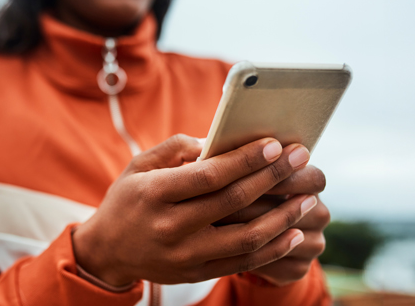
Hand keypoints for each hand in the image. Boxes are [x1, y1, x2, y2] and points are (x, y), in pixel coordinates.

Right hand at [72, 135, 316, 285]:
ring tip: (308, 197)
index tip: (275, 145)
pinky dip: (272, 248)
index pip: (209, 175)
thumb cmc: (127, 200)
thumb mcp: (139, 166)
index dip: (245, 160)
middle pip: (233, 201)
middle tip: (301, 158)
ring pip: (246, 237)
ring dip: (283, 216)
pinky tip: (293, 231)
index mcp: (155, 193)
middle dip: (272, 177)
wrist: (106, 250)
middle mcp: (170, 226)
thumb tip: (217, 142)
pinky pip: (242, 263)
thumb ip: (175, 149)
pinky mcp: (195, 273)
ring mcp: (184, 254)